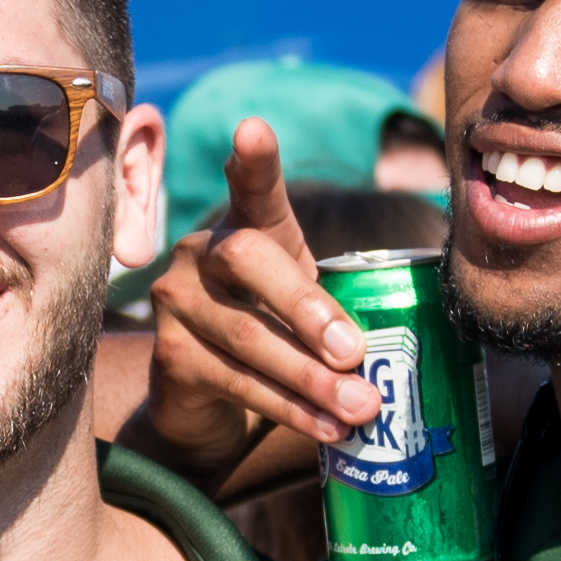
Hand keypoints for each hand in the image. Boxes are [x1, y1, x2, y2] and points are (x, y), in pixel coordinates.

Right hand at [125, 120, 361, 490]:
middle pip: (249, 259)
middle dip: (307, 307)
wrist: (211, 411)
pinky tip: (328, 429)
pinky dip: (290, 409)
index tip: (253, 130)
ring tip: (362, 407)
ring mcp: (177, 303)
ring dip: (312, 379)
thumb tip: (390, 352)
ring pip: (248, 335)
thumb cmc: (275, 343)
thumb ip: (338, 312)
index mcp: (248, 230)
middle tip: (355, 352)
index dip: (254, 161)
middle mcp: (202, 254)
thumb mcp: (306, 313)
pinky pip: (237, 382)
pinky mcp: (170, 356)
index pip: (253, 188)